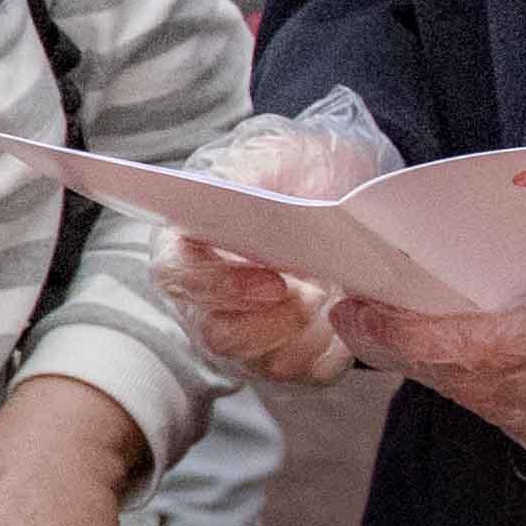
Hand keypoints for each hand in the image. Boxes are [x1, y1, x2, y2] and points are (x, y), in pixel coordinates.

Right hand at [154, 105, 390, 392]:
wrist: (344, 191)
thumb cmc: (299, 171)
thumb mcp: (276, 153)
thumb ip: (252, 176)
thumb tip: (243, 201)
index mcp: (188, 246)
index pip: (176, 276)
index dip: (217, 286)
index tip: (274, 281)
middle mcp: (208, 301)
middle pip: (219, 336)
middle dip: (274, 322)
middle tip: (317, 291)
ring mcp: (248, 335)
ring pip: (267, 362)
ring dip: (311, 332)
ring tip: (338, 291)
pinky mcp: (290, 357)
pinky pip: (310, 372)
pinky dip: (337, 347)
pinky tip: (348, 309)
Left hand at [339, 248, 525, 480]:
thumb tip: (452, 238)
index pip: (471, 344)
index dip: (405, 328)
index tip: (360, 303)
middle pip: (453, 373)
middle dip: (396, 337)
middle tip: (358, 303)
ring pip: (464, 396)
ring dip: (423, 358)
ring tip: (386, 319)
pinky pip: (493, 413)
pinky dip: (462, 381)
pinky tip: (444, 352)